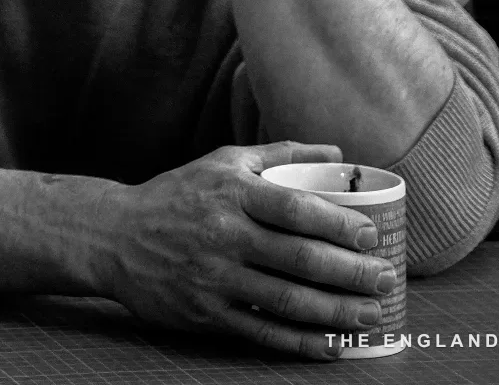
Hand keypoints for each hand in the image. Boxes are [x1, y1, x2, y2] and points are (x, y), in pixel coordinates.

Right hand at [94, 142, 396, 360]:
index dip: (339, 225)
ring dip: (337, 311)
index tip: (372, 237)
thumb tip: (336, 154)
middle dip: (352, 273)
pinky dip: (301, 342)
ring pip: (287, 300)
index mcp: (230, 194)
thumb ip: (278, 155)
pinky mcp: (205, 312)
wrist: (112, 236)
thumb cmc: (174, 196)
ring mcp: (214, 277)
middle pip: (300, 258)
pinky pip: (262, 331)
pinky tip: (331, 344)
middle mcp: (223, 235)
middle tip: (386, 281)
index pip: (296, 209)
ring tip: (370, 314)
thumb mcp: (220, 163)